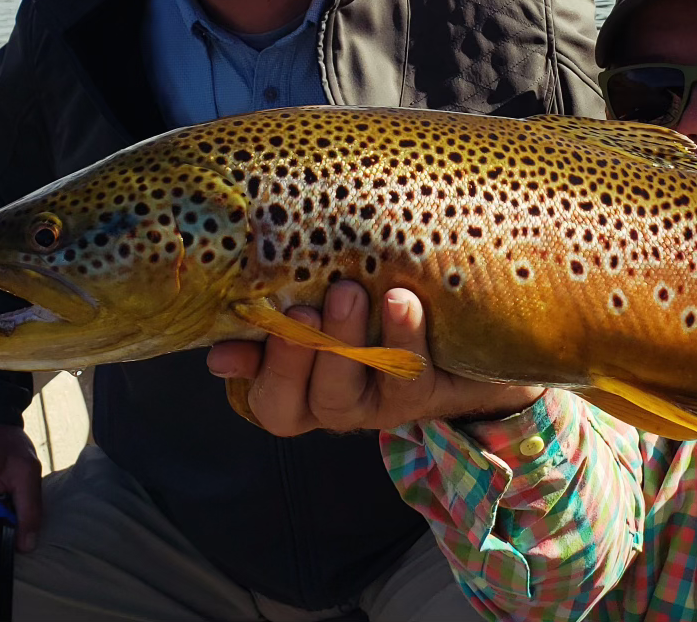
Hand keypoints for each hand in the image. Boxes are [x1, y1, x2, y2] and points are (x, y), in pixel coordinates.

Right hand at [207, 280, 543, 436]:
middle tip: (304, 308)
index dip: (252, 372)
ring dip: (348, 343)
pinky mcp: (433, 392)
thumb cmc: (383, 299)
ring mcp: (386, 403)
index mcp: (306, 387)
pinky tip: (404, 300)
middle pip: (302, 406)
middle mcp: (342, 403)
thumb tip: (219, 347)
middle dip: (297, 355)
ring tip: (353, 292)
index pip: (266, 400)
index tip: (239, 340)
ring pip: (354, 394)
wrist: (478, 329)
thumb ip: (280, 315)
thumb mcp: (329, 303)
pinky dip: (405, 336)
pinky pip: (413, 375)